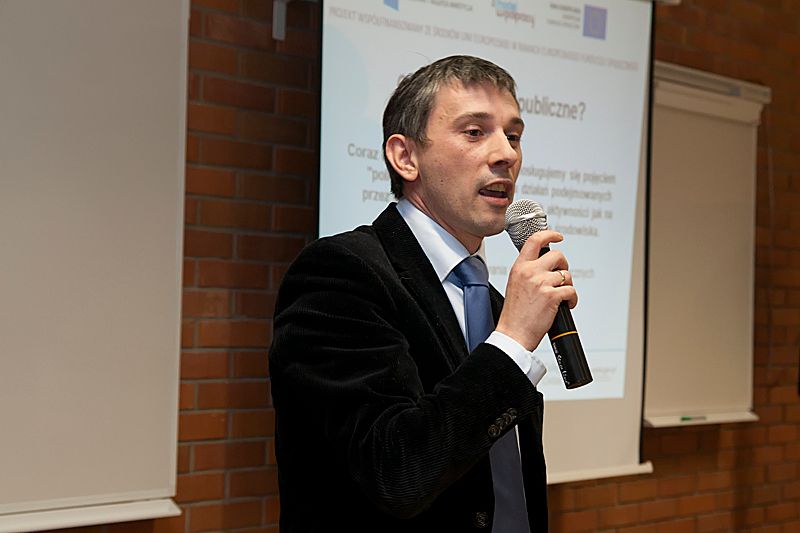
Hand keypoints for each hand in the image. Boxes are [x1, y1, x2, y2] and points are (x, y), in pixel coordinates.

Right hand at [495, 230, 577, 350]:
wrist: (513, 334)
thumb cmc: (514, 315)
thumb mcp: (515, 285)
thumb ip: (528, 273)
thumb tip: (546, 268)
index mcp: (519, 267)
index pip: (534, 241)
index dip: (549, 234)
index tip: (558, 236)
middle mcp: (530, 272)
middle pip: (557, 255)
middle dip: (564, 266)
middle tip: (562, 277)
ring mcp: (541, 283)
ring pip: (566, 275)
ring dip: (568, 286)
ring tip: (562, 297)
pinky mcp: (552, 296)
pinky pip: (572, 291)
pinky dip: (572, 299)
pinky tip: (566, 305)